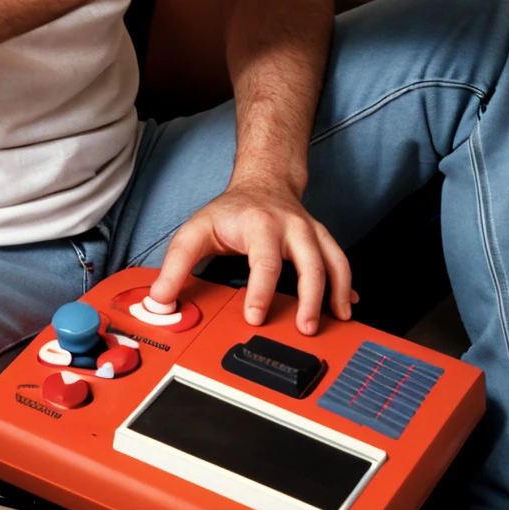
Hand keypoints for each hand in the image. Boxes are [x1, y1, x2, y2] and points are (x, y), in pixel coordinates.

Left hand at [147, 181, 356, 336]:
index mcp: (260, 224)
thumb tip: (160, 300)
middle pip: (310, 262)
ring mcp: (311, 233)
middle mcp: (291, 227)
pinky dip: (346, 285)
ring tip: (337, 320)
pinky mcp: (322, 239)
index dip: (261, 291)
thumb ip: (176, 264)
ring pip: (333, 261)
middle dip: (310, 297)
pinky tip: (348, 306)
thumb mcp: (196, 229)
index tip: (256, 317)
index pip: (264, 261)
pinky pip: (341, 262)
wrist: (264, 181)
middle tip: (304, 328)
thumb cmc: (231, 212)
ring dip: (336, 292)